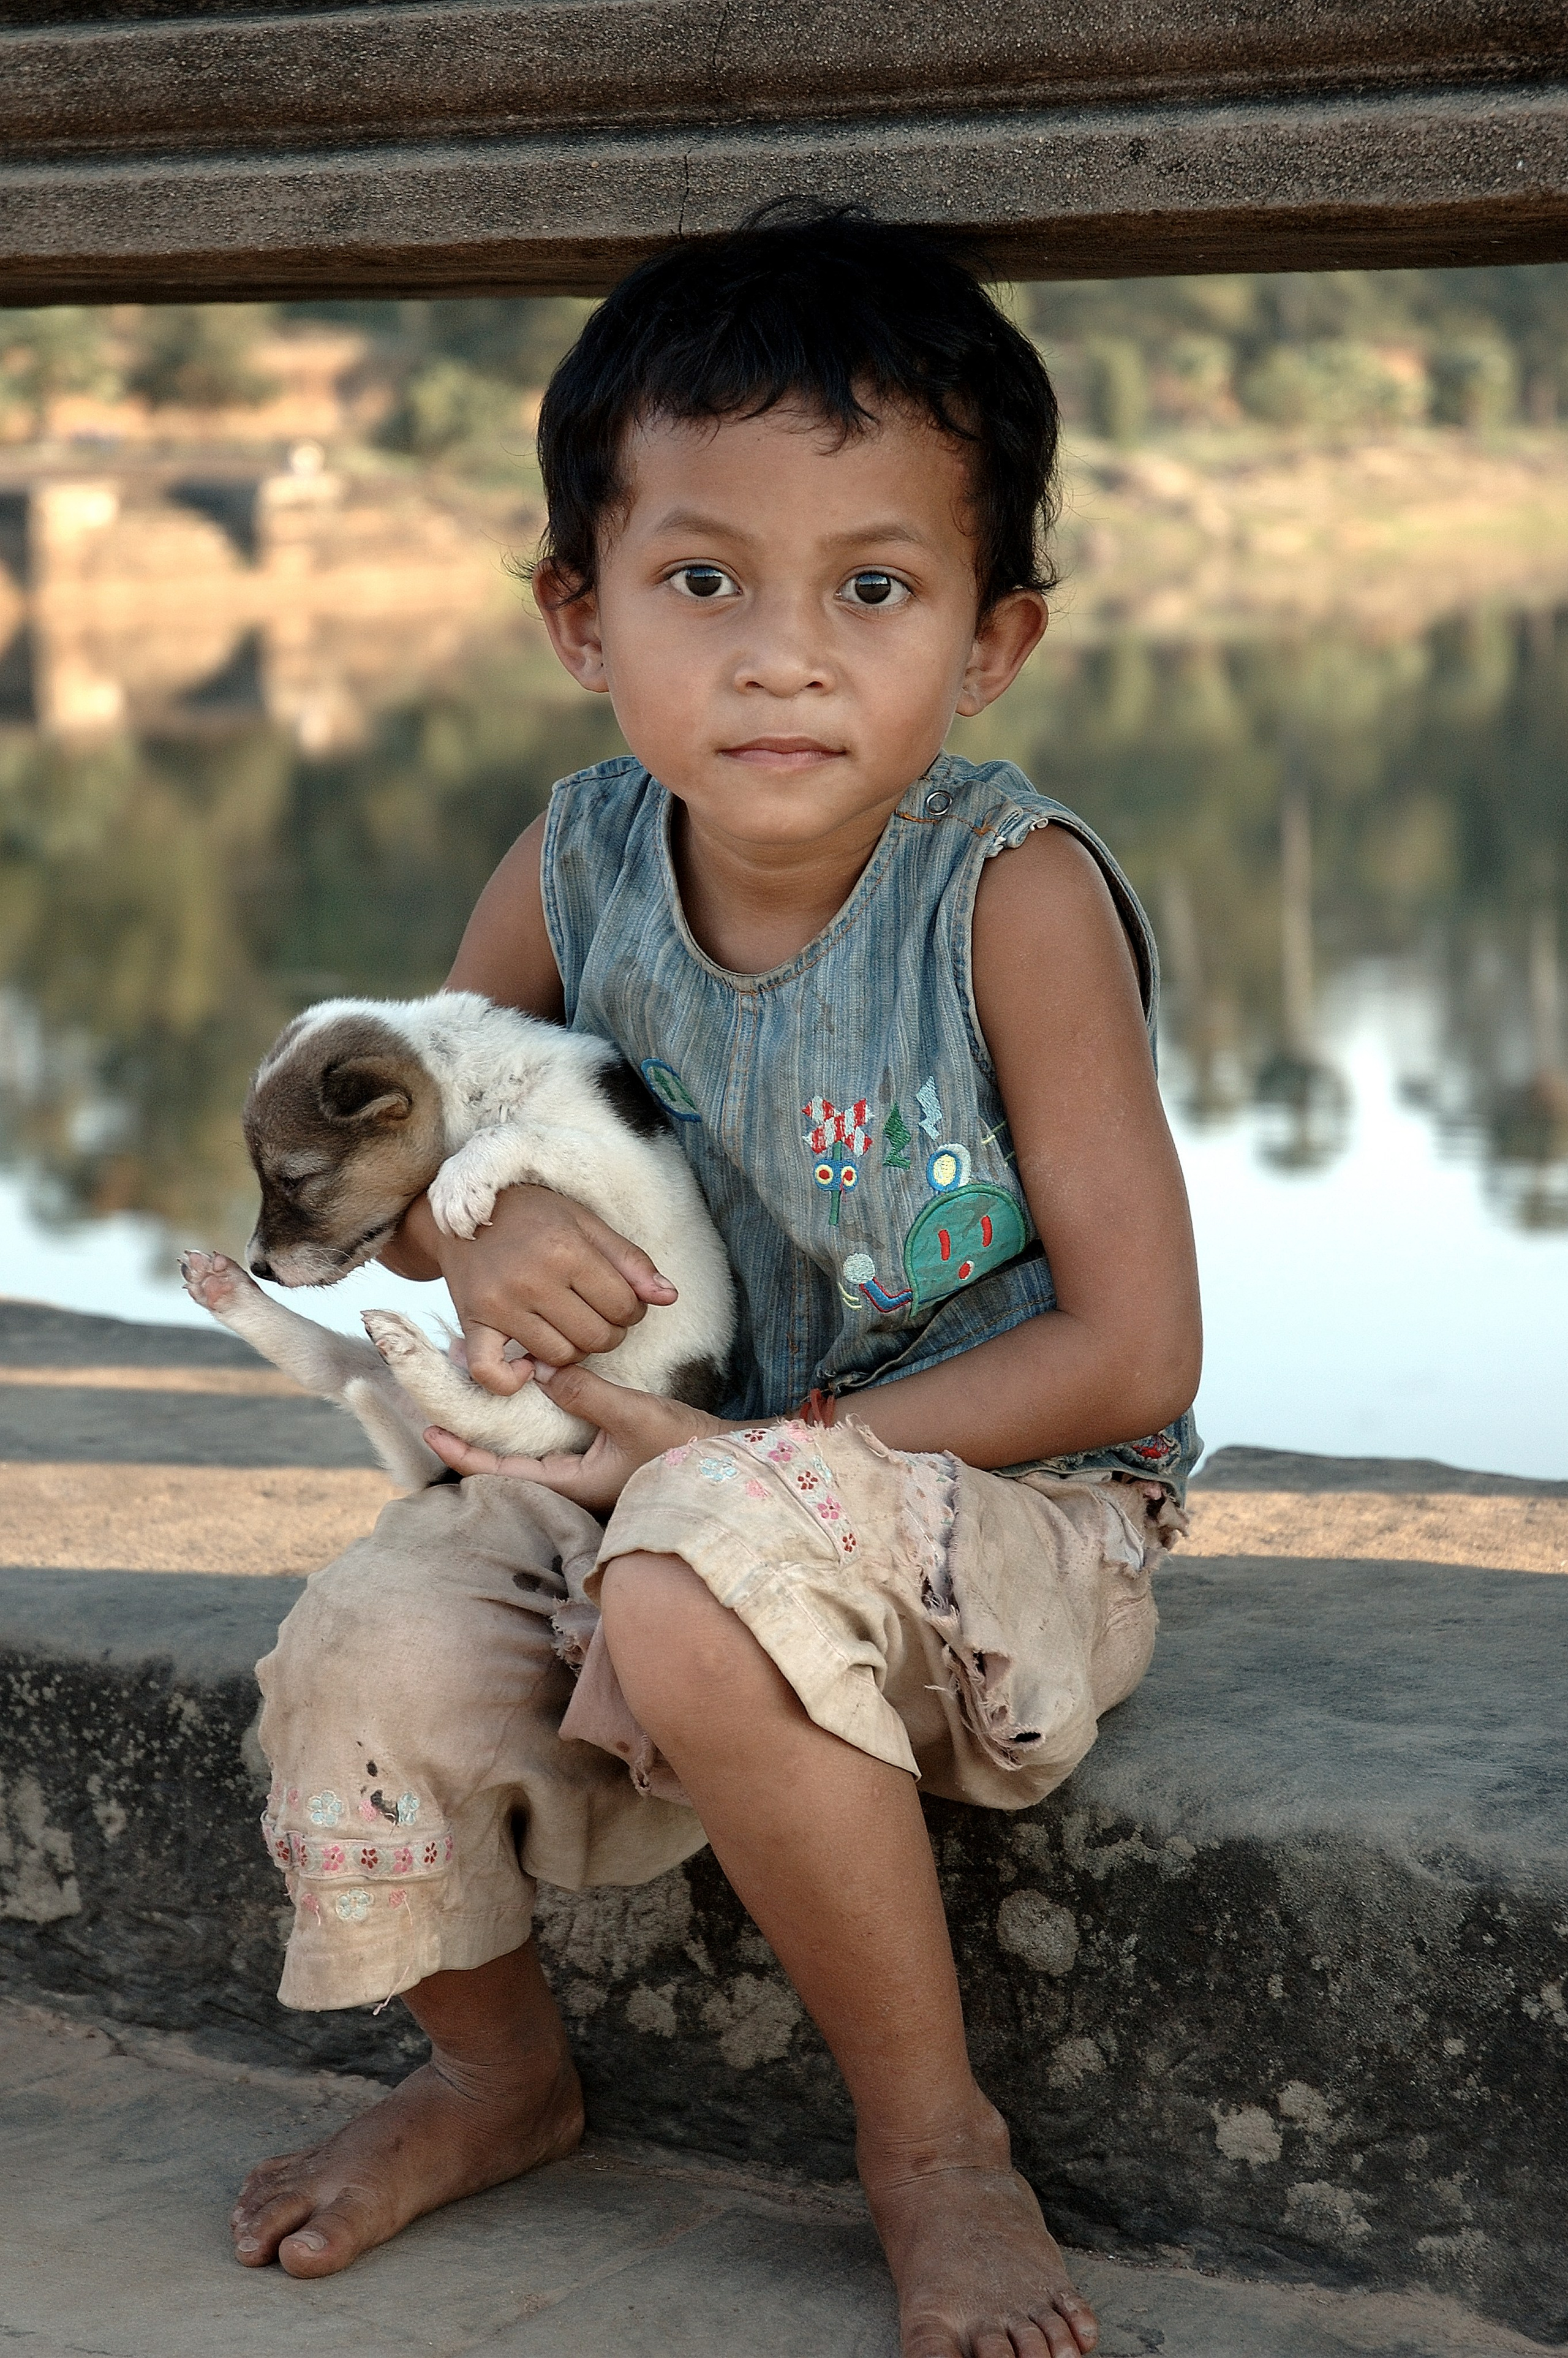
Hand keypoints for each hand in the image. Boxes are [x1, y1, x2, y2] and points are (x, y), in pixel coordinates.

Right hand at [381, 1185, 677, 1395]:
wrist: (463, 1211)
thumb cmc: (533, 1215)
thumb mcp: (587, 1223)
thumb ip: (631, 1261)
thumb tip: (670, 1297)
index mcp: (566, 1251)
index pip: (623, 1306)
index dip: (632, 1310)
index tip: (619, 1300)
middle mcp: (533, 1280)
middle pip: (596, 1337)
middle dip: (608, 1332)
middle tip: (597, 1315)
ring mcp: (500, 1305)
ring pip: (559, 1357)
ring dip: (573, 1352)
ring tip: (568, 1328)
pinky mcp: (473, 1323)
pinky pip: (492, 1373)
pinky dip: (513, 1380)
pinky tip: (528, 1366)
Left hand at [423, 1362, 735, 1513]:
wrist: (733, 1468)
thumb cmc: (686, 1451)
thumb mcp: (632, 1415)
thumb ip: (583, 1392)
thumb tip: (538, 1367)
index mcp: (573, 1487)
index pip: (501, 1473)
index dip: (462, 1451)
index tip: (431, 1428)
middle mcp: (575, 1485)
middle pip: (510, 1461)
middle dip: (478, 1430)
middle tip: (450, 1396)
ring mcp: (589, 1475)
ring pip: (532, 1449)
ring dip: (505, 1421)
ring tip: (481, 1386)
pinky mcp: (604, 1459)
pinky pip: (556, 1441)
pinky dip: (536, 1417)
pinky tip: (531, 1390)